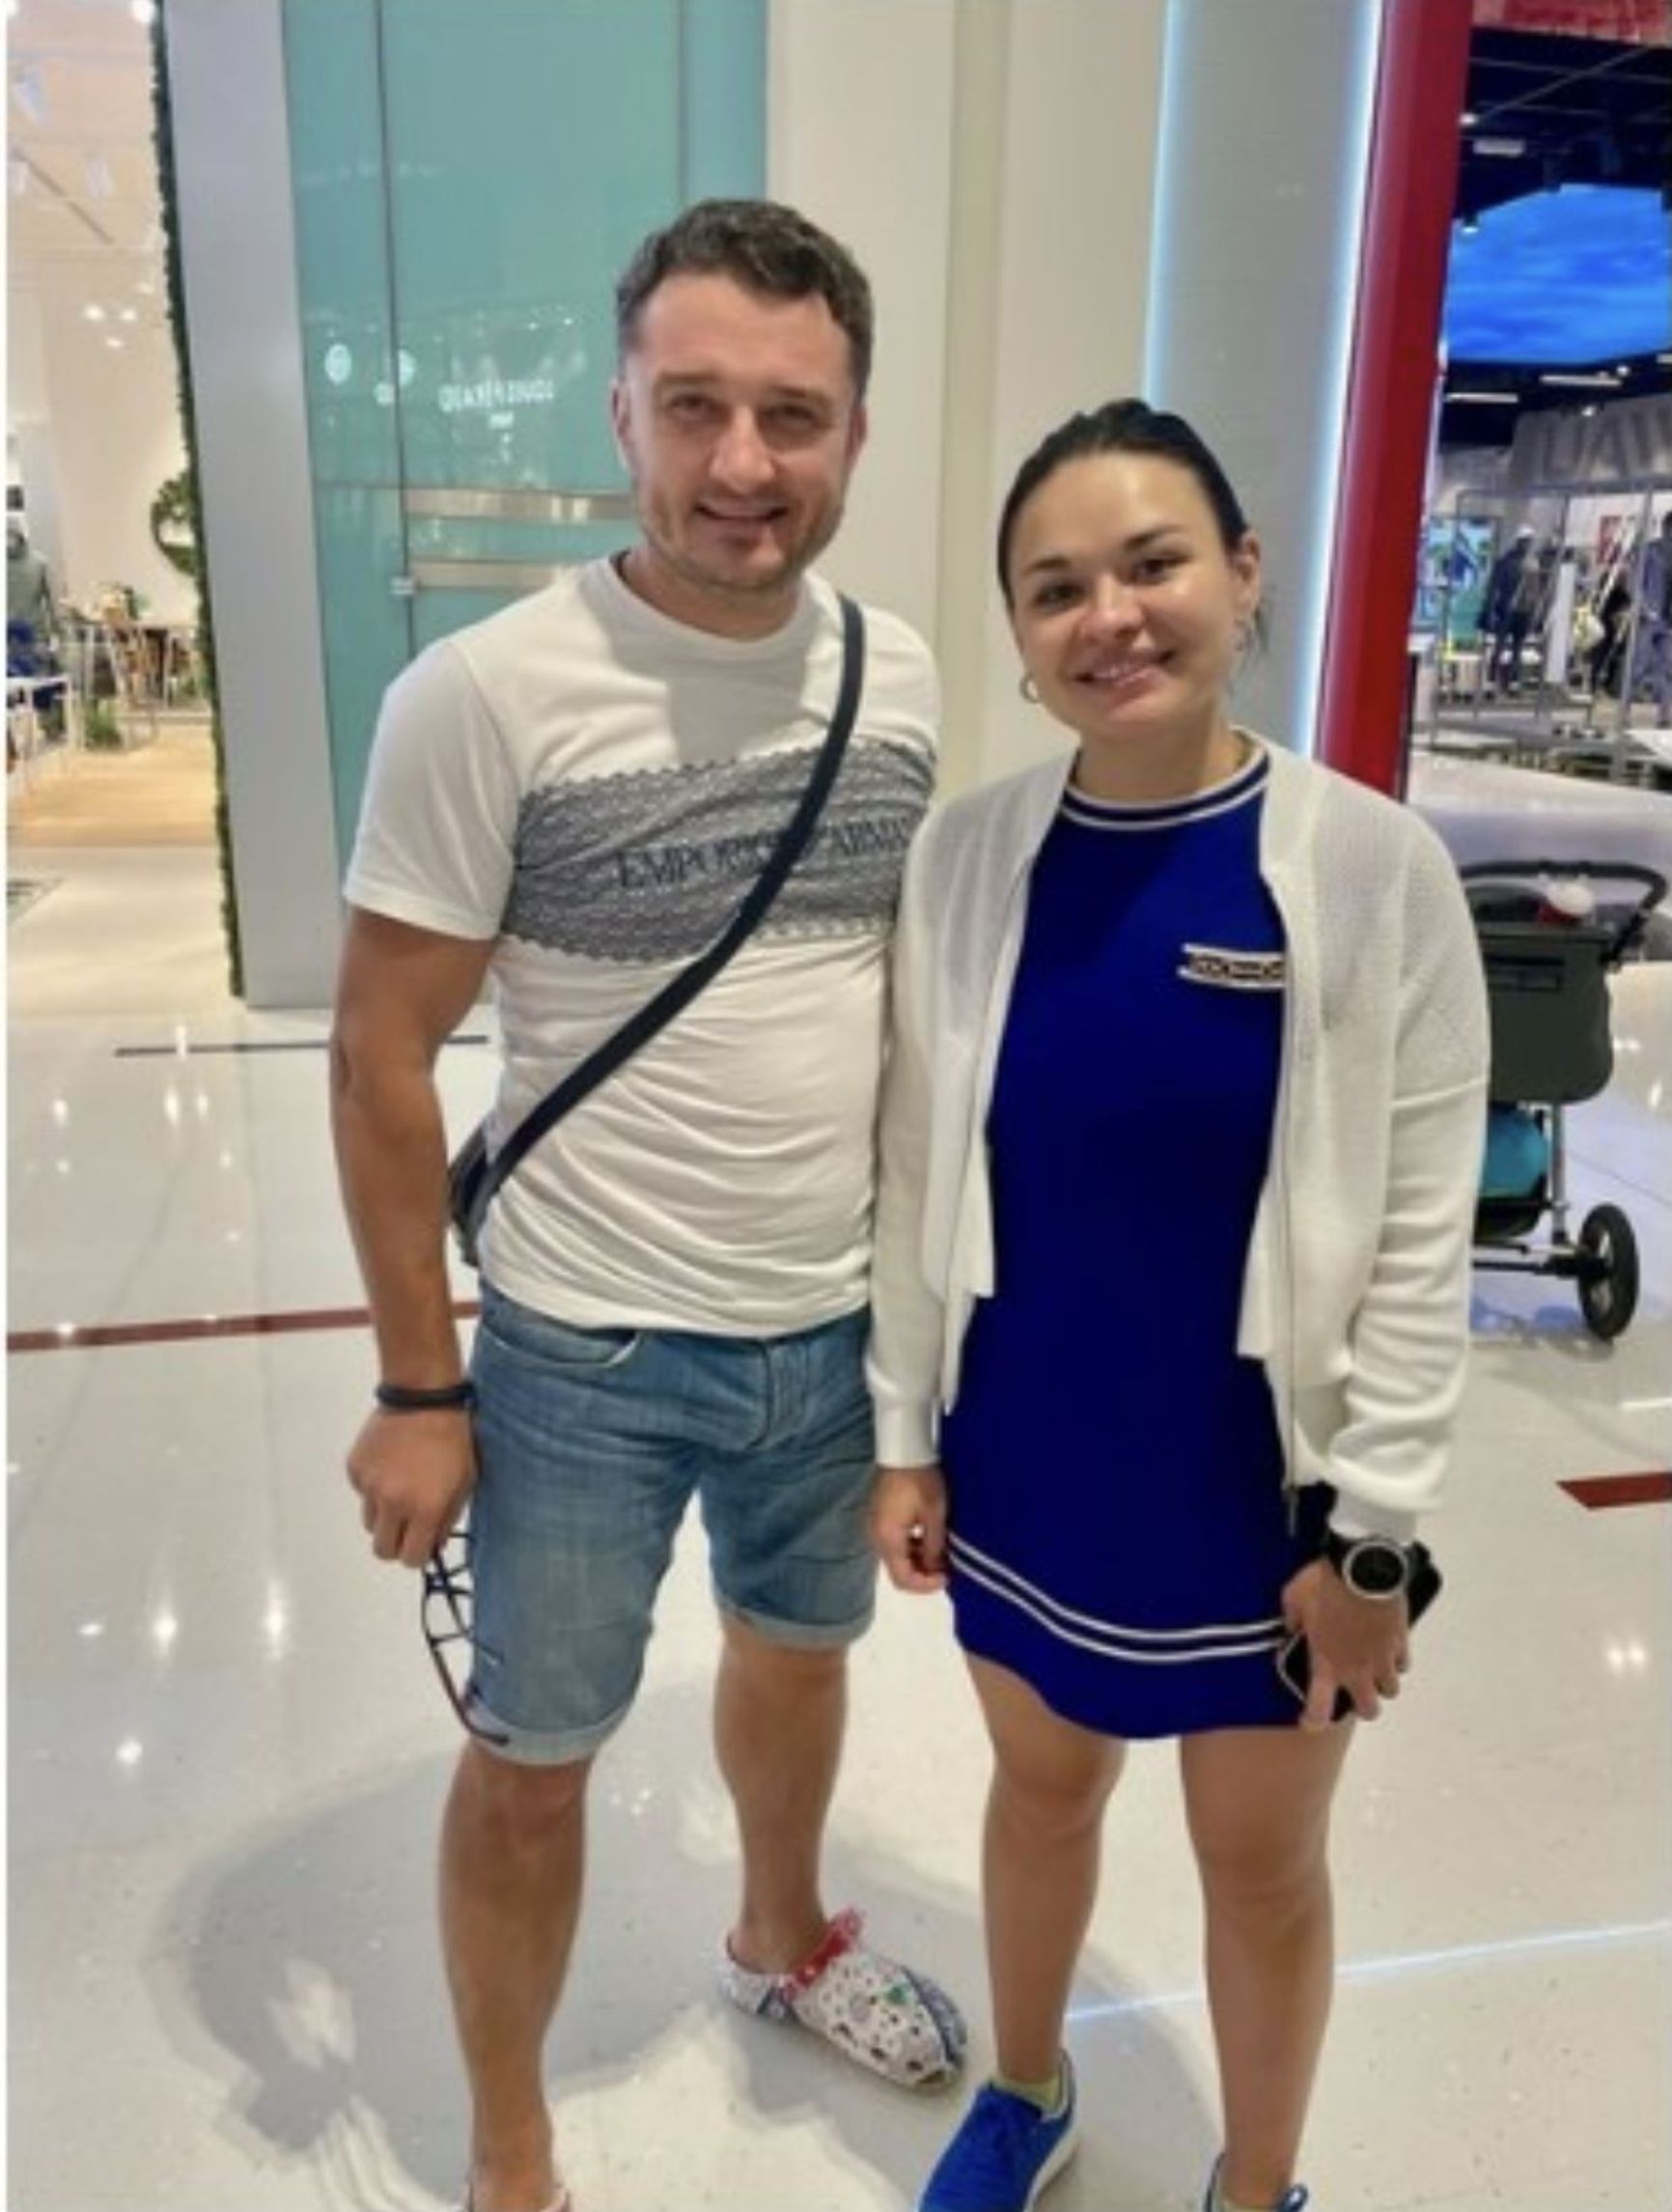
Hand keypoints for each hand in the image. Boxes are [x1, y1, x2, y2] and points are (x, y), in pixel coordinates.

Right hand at [346, 1405, 476, 1567]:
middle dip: (396, 1543)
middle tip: (407, 1526)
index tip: (422, 1544)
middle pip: (382, 1550)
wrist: (423, 1396)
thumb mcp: (465, 1482)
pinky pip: (362, 1493)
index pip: (411, 1559)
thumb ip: (447, 1519)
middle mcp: (393, 1503)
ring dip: (384, 1515)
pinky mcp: (355, 1469)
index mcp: (425, 1509)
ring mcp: (370, 1486)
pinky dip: (374, 1487)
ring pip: (369, 1523)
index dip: (417, 1555)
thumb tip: (432, 1544)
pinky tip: (390, 1464)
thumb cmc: (452, 1438)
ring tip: (401, 1487)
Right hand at [870, 1464, 948, 1592]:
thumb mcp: (935, 1514)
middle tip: (948, 1567)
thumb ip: (935, 1547)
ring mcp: (876, 1528)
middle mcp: (876, 1538)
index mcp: (888, 1539)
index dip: (926, 1585)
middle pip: (898, 1571)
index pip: (903, 1579)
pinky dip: (912, 1548)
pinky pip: (894, 1544)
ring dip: (919, 1561)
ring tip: (942, 1552)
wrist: (903, 1450)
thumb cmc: (920, 1480)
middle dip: (923, 1574)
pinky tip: (929, 1538)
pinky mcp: (879, 1519)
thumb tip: (937, 1571)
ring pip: (897, 1558)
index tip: (948, 1577)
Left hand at [1281, 1557, 1410, 1731]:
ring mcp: (1382, 1658)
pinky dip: (1396, 1660)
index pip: (1320, 1710)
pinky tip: (1386, 1646)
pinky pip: (1403, 1663)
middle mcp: (1357, 1670)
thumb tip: (1291, 1626)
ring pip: (1391, 1690)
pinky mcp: (1401, 1643)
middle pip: (1369, 1710)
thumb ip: (1292, 1620)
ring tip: (1372, 1666)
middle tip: (1354, 1689)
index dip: (1314, 1721)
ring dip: (1382, 1683)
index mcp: (1326, 1664)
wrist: (1362, 1567)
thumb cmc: (1324, 1585)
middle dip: (1363, 1705)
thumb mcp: (1293, 1599)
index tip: (1310, 1721)